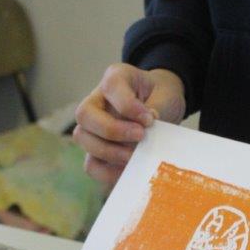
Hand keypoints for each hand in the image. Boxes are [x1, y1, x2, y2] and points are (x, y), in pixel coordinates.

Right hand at [74, 64, 185, 183]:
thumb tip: (146, 126)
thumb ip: (157, 108)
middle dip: (112, 130)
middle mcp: (97, 100)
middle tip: (140, 137)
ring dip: (109, 152)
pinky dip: (108, 172)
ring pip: (82, 138)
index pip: (110, 86)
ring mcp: (92, 125)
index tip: (150, 119)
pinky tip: (130, 170)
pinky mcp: (96, 149)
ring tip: (136, 156)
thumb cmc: (161, 97)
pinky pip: (91, 164)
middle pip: (85, 114)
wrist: (162, 107)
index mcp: (115, 78)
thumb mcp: (166, 96)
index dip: (128, 105)